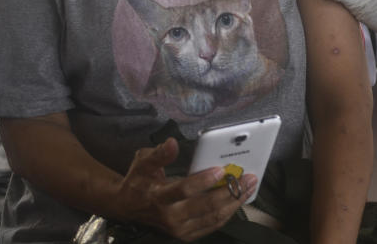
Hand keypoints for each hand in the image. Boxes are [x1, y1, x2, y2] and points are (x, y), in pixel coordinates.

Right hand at [115, 138, 256, 241]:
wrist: (127, 207)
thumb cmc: (139, 181)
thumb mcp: (143, 162)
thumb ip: (159, 154)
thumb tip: (172, 143)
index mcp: (158, 197)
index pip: (183, 190)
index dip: (203, 181)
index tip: (220, 170)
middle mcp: (169, 216)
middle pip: (205, 207)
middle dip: (230, 192)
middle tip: (247, 178)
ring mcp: (178, 229)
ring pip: (213, 218)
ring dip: (234, 202)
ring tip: (249, 187)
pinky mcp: (186, 234)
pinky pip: (212, 225)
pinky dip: (228, 213)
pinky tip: (239, 199)